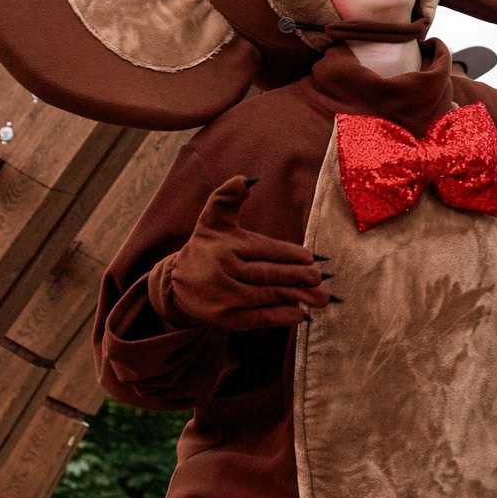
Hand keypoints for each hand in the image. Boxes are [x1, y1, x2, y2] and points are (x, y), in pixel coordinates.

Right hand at [158, 175, 332, 329]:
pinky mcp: (223, 317)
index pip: (265, 250)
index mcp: (227, 246)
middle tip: (319, 278)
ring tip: (320, 298)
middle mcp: (224, 270)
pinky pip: (255, 318)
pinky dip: (278, 317)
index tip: (311, 259)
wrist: (176, 283)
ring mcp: (223, 296)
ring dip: (296, 298)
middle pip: (269, 275)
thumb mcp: (212, 219)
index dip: (290, 254)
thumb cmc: (206, 247)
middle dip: (298, 277)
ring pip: (266, 296)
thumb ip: (226, 196)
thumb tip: (244, 179)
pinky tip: (298, 314)